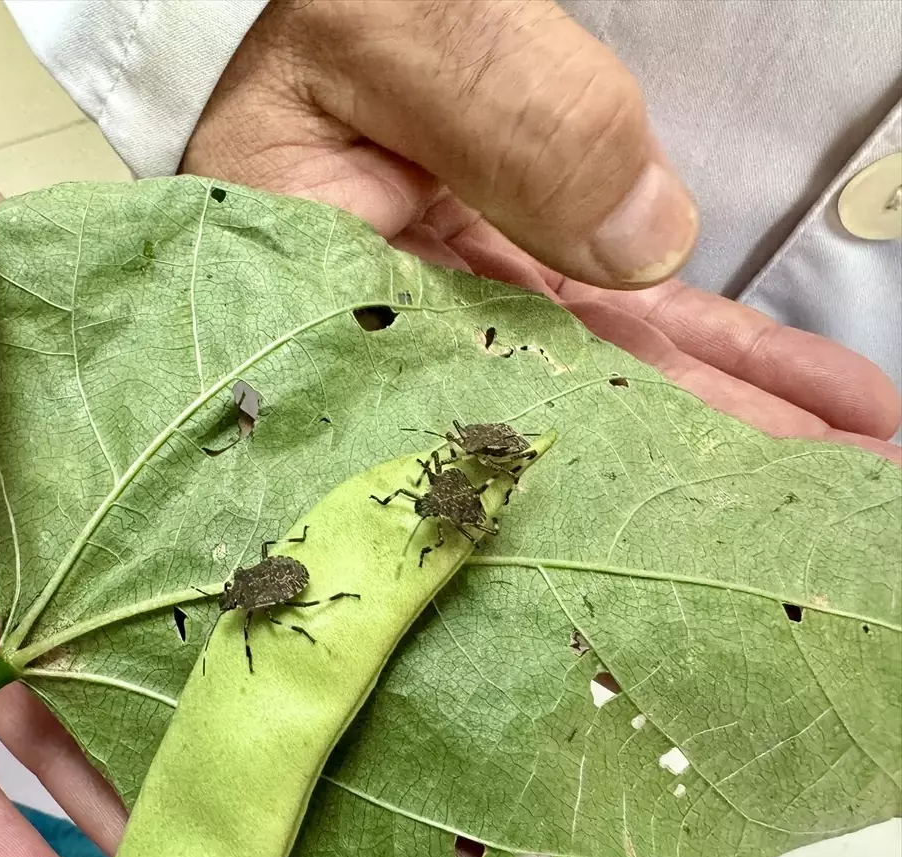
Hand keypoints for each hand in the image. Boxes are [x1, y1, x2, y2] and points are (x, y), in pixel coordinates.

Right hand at [183, 0, 900, 458]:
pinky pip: (596, 301)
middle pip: (550, 411)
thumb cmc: (314, 1)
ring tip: (831, 451)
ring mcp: (443, 286)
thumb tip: (647, 245)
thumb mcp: (391, 33)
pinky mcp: (486, 246)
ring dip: (714, 404)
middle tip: (809, 516)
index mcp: (327, 295)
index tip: (720, 509)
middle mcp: (388, 316)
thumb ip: (510, 121)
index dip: (603, 466)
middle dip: (688, 463)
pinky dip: (685, 328)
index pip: (475, 409)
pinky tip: (768, 370)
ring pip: (589, 363)